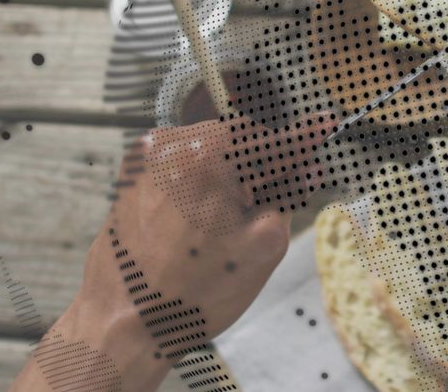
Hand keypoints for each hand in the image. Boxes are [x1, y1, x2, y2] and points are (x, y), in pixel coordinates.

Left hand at [12, 114, 335, 390]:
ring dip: (234, 171)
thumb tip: (307, 168)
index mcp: (209, 156)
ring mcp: (148, 157)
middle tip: (284, 193)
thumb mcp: (263, 246)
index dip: (305, 135)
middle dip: (266, 160)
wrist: (122, 323)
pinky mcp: (133, 174)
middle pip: (240, 136)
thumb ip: (289, 196)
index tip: (325, 123)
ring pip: (212, 148)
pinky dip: (205, 180)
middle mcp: (172, 144)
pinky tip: (206, 220)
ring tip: (236, 219)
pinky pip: (185, 163)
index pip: (272, 137)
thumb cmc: (194, 293)